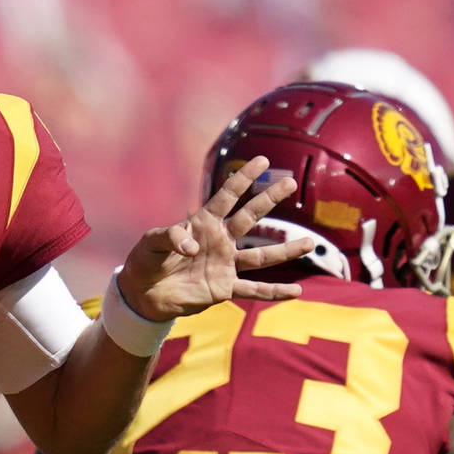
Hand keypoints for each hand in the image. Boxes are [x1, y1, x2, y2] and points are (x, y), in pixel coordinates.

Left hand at [118, 155, 311, 320]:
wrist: (143, 292)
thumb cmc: (146, 260)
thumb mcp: (151, 242)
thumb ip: (170, 237)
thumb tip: (192, 248)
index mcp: (202, 223)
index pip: (226, 196)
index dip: (243, 178)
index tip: (262, 161)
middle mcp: (219, 240)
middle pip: (250, 217)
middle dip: (269, 199)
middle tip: (291, 183)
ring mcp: (225, 264)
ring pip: (261, 256)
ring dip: (285, 250)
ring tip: (310, 243)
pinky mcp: (224, 288)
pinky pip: (254, 289)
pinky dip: (274, 292)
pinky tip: (296, 291)